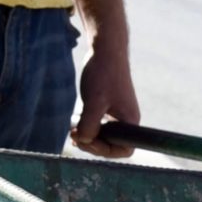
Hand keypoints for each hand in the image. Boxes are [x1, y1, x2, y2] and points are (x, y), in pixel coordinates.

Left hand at [73, 37, 140, 157]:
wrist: (105, 50)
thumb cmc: (104, 74)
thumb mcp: (94, 102)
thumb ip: (89, 125)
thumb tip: (83, 141)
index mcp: (130, 121)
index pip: (124, 149)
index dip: (105, 151)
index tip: (88, 142)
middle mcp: (125, 120)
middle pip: (111, 144)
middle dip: (92, 144)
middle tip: (74, 136)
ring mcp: (115, 113)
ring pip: (102, 135)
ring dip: (87, 136)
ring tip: (72, 131)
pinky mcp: (105, 107)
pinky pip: (97, 124)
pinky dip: (85, 126)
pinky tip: (74, 122)